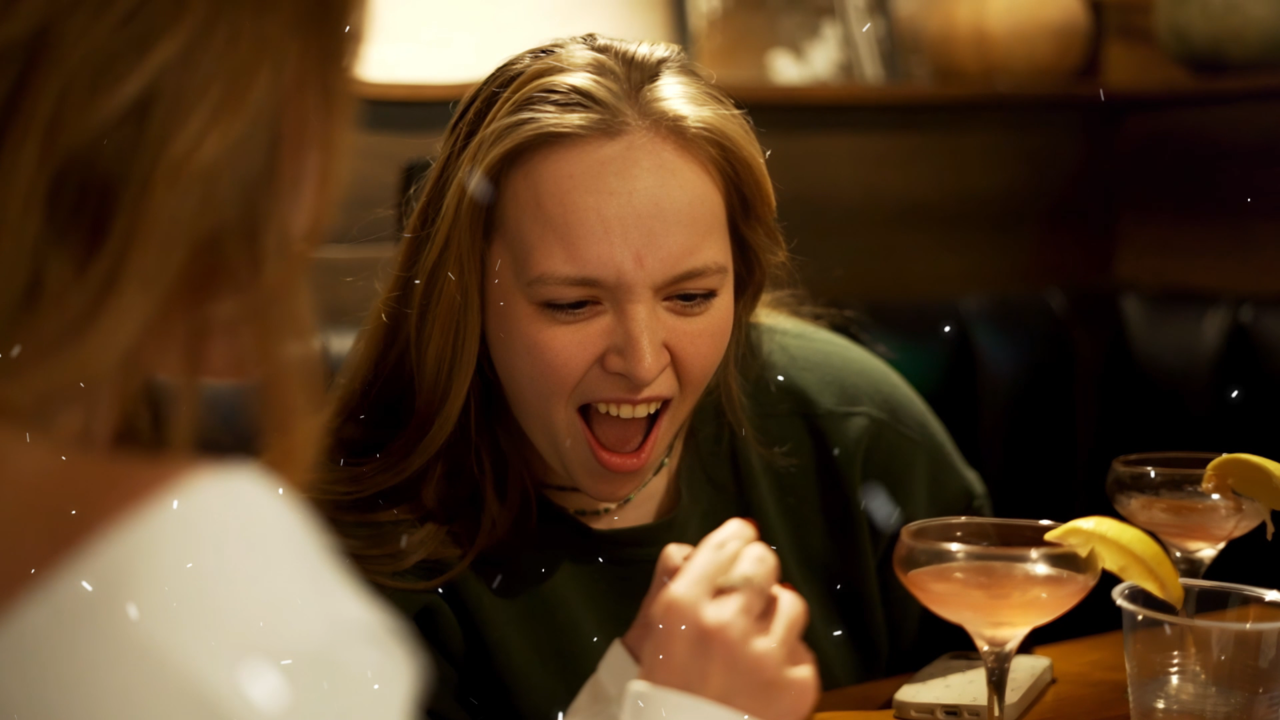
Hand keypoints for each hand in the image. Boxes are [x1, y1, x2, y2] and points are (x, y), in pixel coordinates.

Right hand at [622, 518, 819, 719]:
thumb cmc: (661, 686)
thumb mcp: (651, 627)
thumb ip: (673, 578)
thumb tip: (702, 548)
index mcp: (684, 605)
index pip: (727, 543)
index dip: (738, 535)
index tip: (741, 537)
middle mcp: (726, 624)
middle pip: (763, 561)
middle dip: (757, 568)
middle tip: (750, 584)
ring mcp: (765, 655)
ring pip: (791, 600)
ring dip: (776, 611)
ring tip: (759, 632)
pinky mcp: (796, 683)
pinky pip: (802, 648)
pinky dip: (786, 656)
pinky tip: (764, 670)